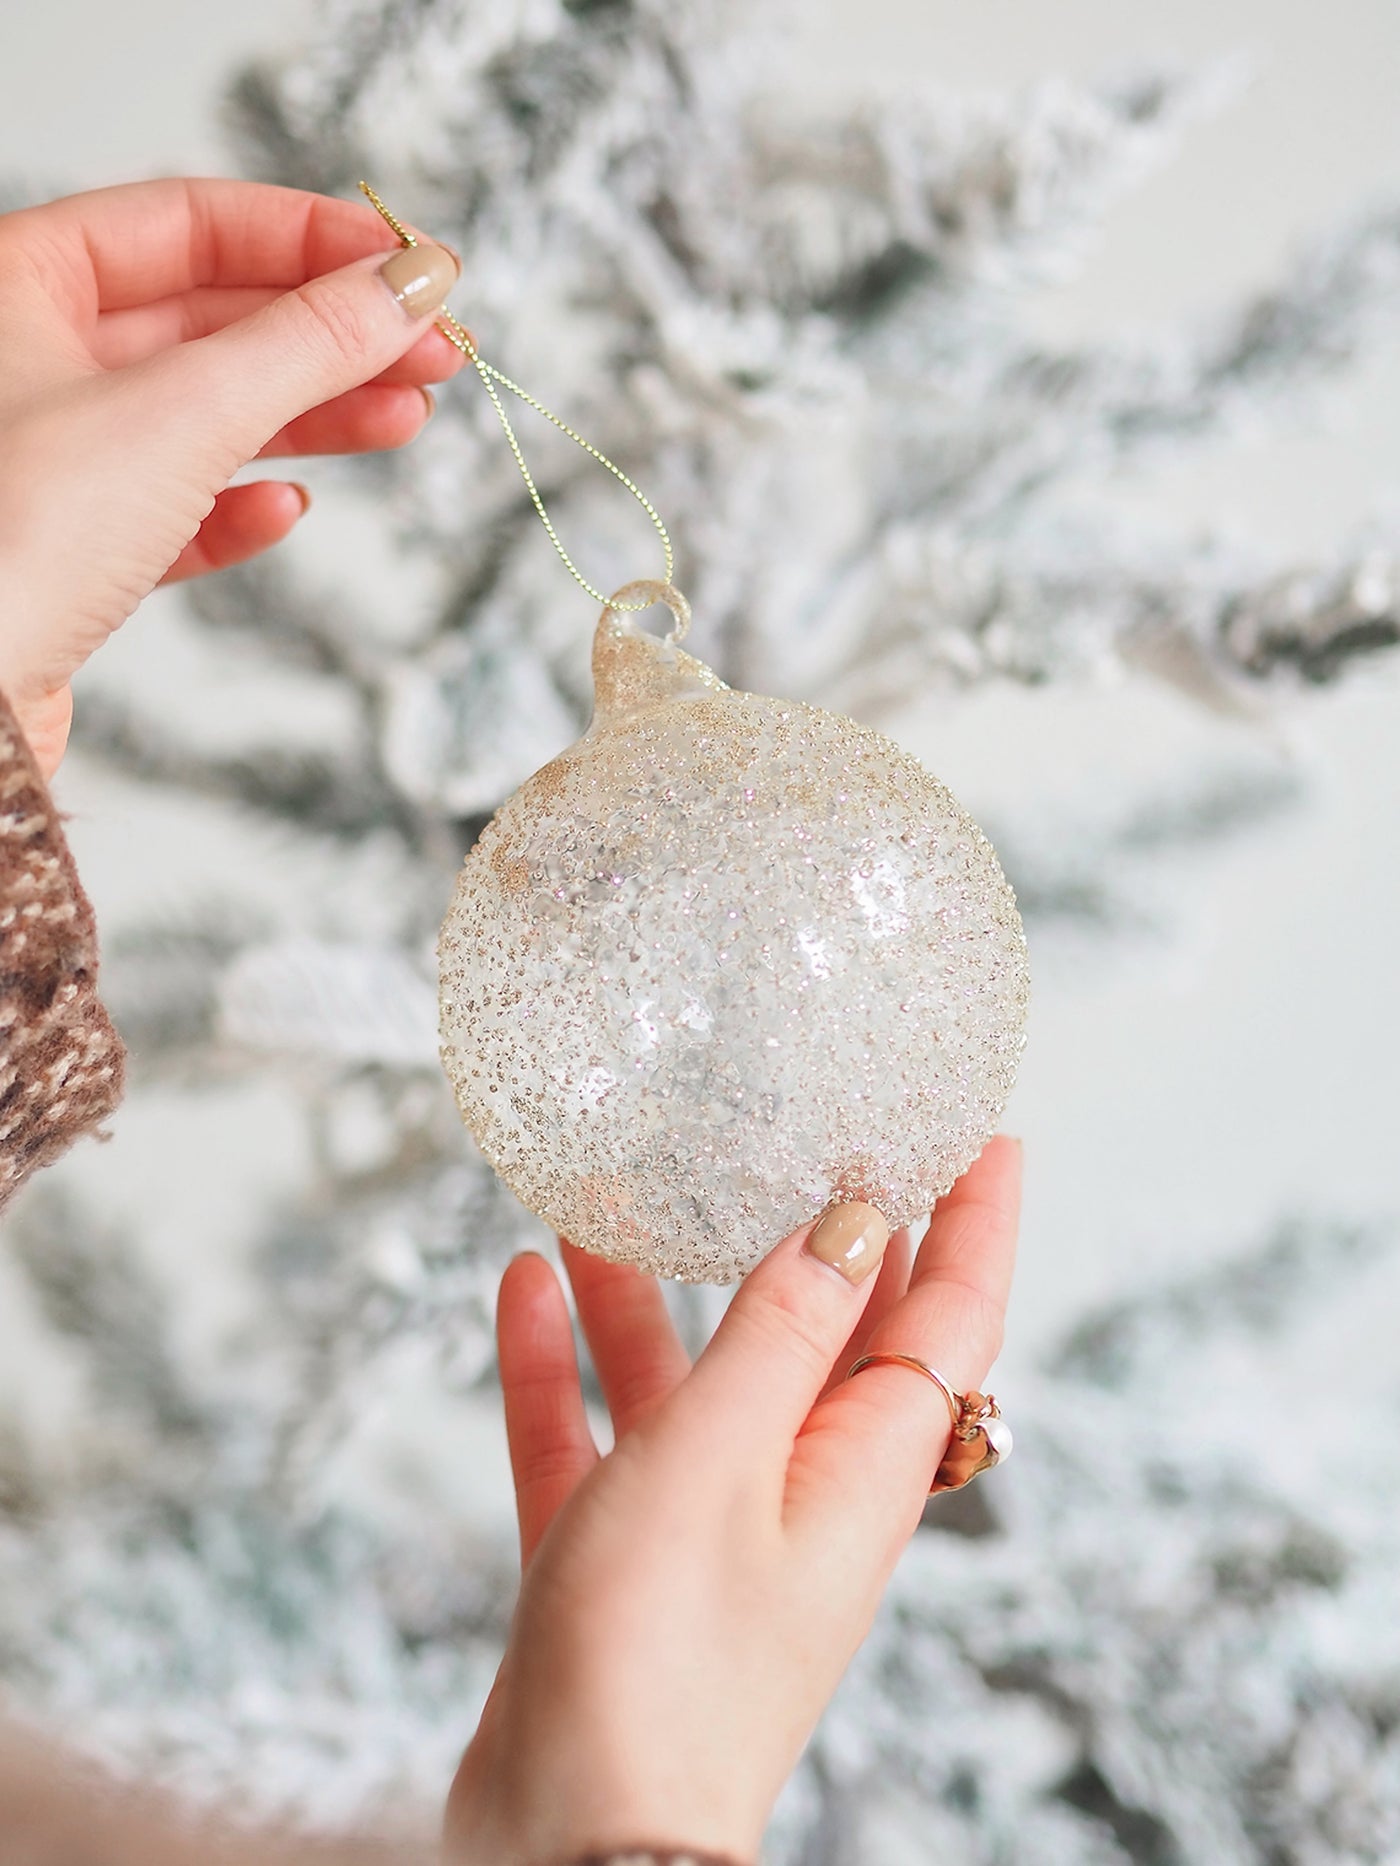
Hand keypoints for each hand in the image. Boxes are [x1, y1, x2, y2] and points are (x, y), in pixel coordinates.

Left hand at [0, 179, 465, 775]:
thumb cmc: (12, 541)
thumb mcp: (187, 411)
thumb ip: (309, 342)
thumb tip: (407, 288)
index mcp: (17, 281)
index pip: (190, 222)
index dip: (311, 240)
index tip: (409, 267)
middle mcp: (24, 358)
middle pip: (210, 319)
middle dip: (329, 335)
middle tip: (431, 348)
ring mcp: (48, 458)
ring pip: (205, 414)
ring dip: (311, 416)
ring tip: (402, 419)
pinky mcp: (69, 553)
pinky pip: (174, 508)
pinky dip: (240, 506)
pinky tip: (287, 509)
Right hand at [449, 1136, 1020, 1864]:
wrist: (573, 1847)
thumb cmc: (660, 1666)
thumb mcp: (722, 1458)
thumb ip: (780, 1333)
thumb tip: (854, 1223)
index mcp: (860, 1468)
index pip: (949, 1319)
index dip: (974, 1222)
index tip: (986, 1137)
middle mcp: (797, 1492)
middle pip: (824, 1336)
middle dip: (807, 1237)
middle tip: (797, 1138)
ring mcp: (708, 1531)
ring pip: (691, 1379)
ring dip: (649, 1296)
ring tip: (606, 1202)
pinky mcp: (622, 1564)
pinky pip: (600, 1440)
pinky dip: (565, 1371)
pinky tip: (524, 1295)